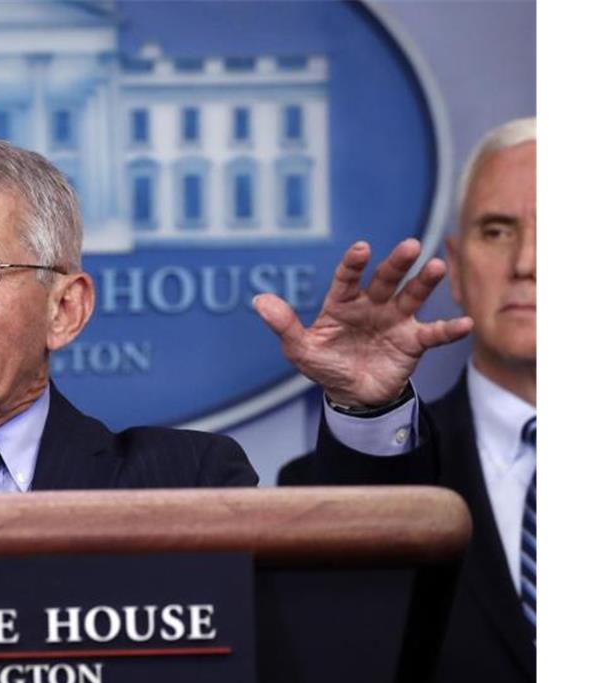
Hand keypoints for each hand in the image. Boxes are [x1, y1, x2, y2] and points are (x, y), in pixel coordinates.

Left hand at [253, 239, 471, 407]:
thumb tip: (259, 301)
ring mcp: (395, 320)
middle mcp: (372, 305)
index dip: (353, 264)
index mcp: (342, 303)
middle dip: (396, 263)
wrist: (353, 395)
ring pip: (412, 296)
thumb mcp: (301, 350)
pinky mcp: (413, 341)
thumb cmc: (326, 365)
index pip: (347, 278)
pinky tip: (465, 323)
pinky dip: (449, 329)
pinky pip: (433, 333)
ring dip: (425, 282)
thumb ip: (284, 326)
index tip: (361, 249)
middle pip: (386, 280)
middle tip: (409, 246)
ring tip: (437, 267)